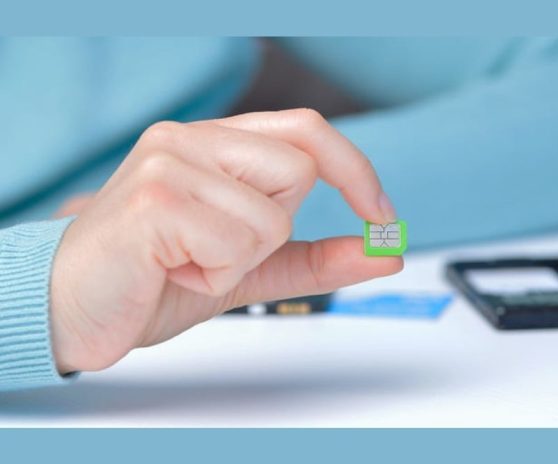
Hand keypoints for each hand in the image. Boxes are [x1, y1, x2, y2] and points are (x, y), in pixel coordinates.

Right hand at [50, 109, 401, 373]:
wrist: (71, 310)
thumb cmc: (153, 279)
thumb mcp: (249, 268)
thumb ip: (316, 257)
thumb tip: (384, 250)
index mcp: (215, 144)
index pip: (307, 131)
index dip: (356, 171)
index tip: (381, 215)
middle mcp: (192, 138)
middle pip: (299, 172)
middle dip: (271, 231)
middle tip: (213, 250)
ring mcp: (171, 161)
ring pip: (272, 216)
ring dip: (236, 261)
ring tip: (184, 264)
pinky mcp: (156, 199)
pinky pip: (235, 242)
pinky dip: (210, 277)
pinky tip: (168, 272)